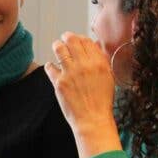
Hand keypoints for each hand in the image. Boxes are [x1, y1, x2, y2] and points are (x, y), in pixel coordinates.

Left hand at [44, 31, 120, 157]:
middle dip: (66, 37)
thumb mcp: (108, 77)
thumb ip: (101, 60)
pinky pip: (49, 66)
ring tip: (57, 47)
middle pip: (71, 40)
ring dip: (57, 46)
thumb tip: (94, 45)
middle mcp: (84, 65)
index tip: (77, 40)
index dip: (80, 38)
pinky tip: (52, 68)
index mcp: (98, 63)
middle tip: (64, 39)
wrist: (92, 119)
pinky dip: (50, 66)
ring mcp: (70, 73)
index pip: (86, 41)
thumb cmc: (102, 101)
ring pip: (59, 49)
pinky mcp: (59, 82)